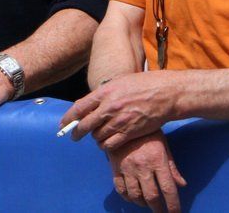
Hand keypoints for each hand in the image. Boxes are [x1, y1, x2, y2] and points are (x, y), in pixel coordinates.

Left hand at [59, 71, 177, 150]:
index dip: (68, 118)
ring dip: (94, 138)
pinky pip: (111, 145)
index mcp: (104, 92)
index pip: (79, 108)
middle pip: (85, 125)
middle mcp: (109, 107)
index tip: (63, 124)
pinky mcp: (130, 132)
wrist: (165, 93)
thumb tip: (89, 105)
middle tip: (74, 136)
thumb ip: (103, 94)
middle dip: (77, 133)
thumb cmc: (143, 85)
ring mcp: (119, 121)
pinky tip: (107, 143)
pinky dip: (106, 146)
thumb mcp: (118, 83)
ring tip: (96, 137)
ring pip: (97, 136)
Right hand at [108, 132, 186, 211]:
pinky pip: (120, 188)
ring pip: (135, 195)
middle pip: (152, 196)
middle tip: (161, 212)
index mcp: (158, 161)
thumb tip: (182, 184)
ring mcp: (127, 167)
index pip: (168, 190)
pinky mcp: (115, 166)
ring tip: (146, 203)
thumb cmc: (148, 133)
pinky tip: (132, 197)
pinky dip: (127, 197)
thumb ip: (172, 167)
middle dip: (158, 209)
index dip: (173, 205)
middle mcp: (143, 166)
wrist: (124, 119)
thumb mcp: (164, 146)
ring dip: (142, 203)